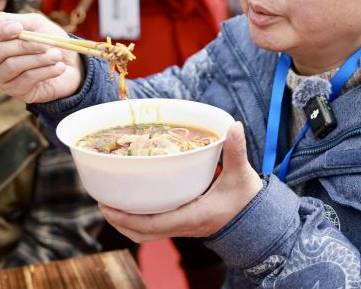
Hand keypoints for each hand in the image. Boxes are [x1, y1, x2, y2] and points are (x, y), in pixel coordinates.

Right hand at [0, 12, 84, 103]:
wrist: (74, 66)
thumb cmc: (51, 43)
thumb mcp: (36, 25)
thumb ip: (12, 20)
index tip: (18, 28)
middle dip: (23, 46)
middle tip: (46, 45)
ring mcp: (5, 78)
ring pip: (12, 66)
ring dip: (38, 59)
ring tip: (56, 55)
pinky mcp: (17, 91)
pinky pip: (27, 79)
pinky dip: (46, 70)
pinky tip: (59, 67)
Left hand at [100, 122, 262, 241]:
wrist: (258, 218)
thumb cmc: (248, 198)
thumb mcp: (241, 174)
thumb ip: (236, 150)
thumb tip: (234, 126)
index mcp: (194, 217)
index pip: (154, 225)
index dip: (128, 219)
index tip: (108, 207)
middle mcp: (185, 226)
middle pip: (143, 234)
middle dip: (119, 221)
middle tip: (102, 201)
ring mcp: (183, 227)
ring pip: (147, 233)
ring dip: (127, 222)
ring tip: (111, 203)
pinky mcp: (184, 224)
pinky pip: (155, 227)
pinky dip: (140, 219)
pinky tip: (133, 202)